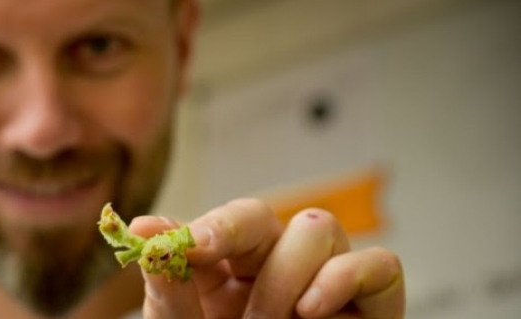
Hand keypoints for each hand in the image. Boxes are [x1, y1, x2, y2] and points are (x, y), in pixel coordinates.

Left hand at [133, 198, 404, 318]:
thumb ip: (167, 288)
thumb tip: (146, 233)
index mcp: (226, 268)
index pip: (226, 222)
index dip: (213, 226)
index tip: (190, 245)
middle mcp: (274, 266)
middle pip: (269, 218)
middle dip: (251, 257)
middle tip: (239, 311)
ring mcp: (324, 282)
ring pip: (319, 228)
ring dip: (288, 278)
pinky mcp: (371, 307)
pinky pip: (380, 264)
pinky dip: (347, 277)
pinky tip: (310, 311)